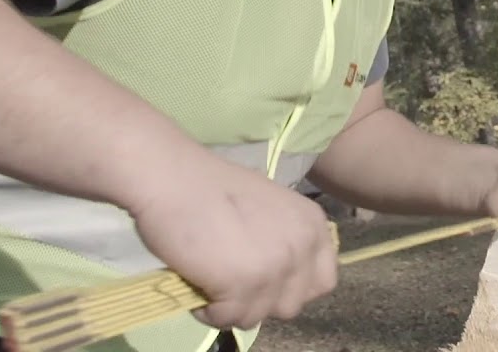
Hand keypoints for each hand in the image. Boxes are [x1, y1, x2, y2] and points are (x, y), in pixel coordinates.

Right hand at [127, 157, 338, 330]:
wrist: (174, 178)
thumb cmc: (211, 188)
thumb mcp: (269, 209)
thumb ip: (284, 240)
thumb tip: (277, 277)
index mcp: (312, 225)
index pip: (323, 281)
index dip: (293, 289)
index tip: (267, 283)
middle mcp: (302, 246)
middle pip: (292, 304)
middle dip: (261, 301)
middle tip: (232, 284)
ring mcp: (276, 267)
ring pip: (259, 316)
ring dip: (233, 308)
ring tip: (211, 285)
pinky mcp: (244, 284)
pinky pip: (230, 318)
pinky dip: (210, 312)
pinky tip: (198, 287)